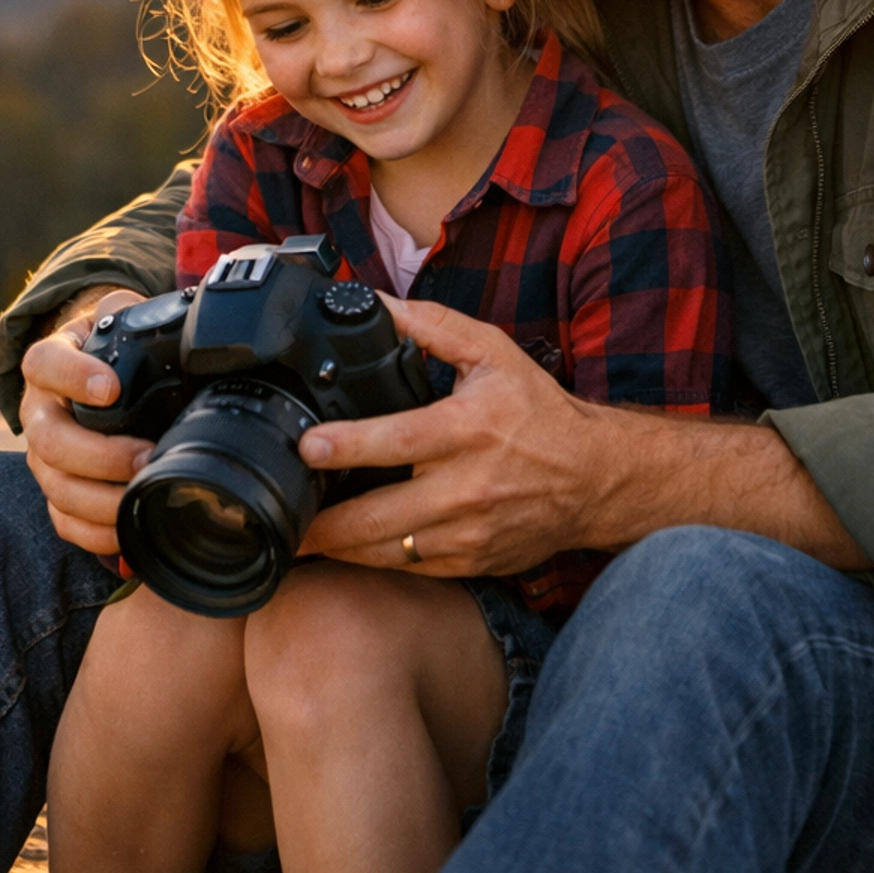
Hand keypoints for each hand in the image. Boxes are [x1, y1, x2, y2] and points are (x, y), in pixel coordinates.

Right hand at [20, 286, 151, 555]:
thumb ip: (126, 311)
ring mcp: (44, 458)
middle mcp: (39, 412)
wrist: (94, 380)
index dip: (73, 378)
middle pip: (48, 440)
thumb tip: (141, 313)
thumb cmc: (111, 351)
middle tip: (145, 454)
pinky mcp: (57, 493)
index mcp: (49, 364)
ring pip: (55, 488)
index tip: (111, 388)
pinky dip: (96, 533)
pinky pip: (64, 522)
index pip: (44, 364)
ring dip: (101, 499)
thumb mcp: (116, 321)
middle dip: (98, 455)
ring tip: (143, 493)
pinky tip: (129, 528)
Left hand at [298, 299, 622, 574]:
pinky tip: (341, 551)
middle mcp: (469, 486)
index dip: (349, 445)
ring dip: (337, 549)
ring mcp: (470, 532)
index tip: (308, 446)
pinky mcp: (472, 563)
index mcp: (471, 428)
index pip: (400, 441)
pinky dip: (371, 562)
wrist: (594, 478)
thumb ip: (431, 326)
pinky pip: (409, 568)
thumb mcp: (492, 353)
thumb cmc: (539, 412)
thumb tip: (375, 303)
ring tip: (295, 537)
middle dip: (324, 523)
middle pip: (381, 515)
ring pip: (388, 552)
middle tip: (279, 514)